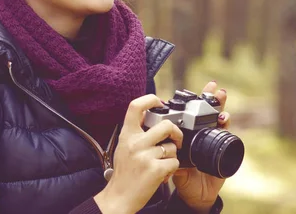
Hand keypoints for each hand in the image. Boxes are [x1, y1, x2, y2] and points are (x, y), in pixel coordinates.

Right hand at [94, 94, 183, 213]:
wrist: (119, 197)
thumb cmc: (124, 172)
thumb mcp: (123, 146)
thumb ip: (135, 130)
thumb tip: (147, 111)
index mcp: (127, 134)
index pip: (135, 106)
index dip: (150, 99)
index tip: (159, 102)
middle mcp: (135, 142)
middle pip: (166, 125)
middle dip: (176, 132)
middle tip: (175, 139)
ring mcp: (145, 156)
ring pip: (172, 147)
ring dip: (172, 155)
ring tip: (162, 163)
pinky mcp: (155, 169)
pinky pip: (174, 162)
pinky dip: (172, 169)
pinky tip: (162, 173)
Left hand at [172, 81, 230, 212]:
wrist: (195, 196)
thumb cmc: (182, 177)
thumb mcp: (172, 163)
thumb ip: (168, 152)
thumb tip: (159, 142)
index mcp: (189, 135)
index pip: (192, 113)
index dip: (196, 100)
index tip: (195, 88)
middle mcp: (202, 135)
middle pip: (208, 113)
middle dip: (212, 98)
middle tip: (214, 86)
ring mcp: (213, 142)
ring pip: (218, 122)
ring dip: (221, 109)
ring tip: (221, 99)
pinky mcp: (222, 152)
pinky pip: (226, 138)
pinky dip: (226, 128)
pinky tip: (224, 120)